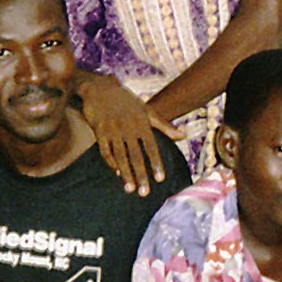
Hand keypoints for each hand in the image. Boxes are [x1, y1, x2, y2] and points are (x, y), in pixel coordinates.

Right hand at [78, 75, 181, 195]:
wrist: (100, 88)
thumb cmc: (126, 101)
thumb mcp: (146, 110)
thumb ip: (164, 126)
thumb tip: (183, 136)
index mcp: (142, 123)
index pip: (151, 147)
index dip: (156, 163)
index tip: (160, 179)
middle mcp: (128, 128)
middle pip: (136, 155)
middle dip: (141, 175)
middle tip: (145, 192)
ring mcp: (113, 130)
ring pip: (120, 156)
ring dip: (126, 174)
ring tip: (130, 189)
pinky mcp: (99, 131)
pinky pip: (105, 151)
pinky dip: (111, 163)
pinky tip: (117, 173)